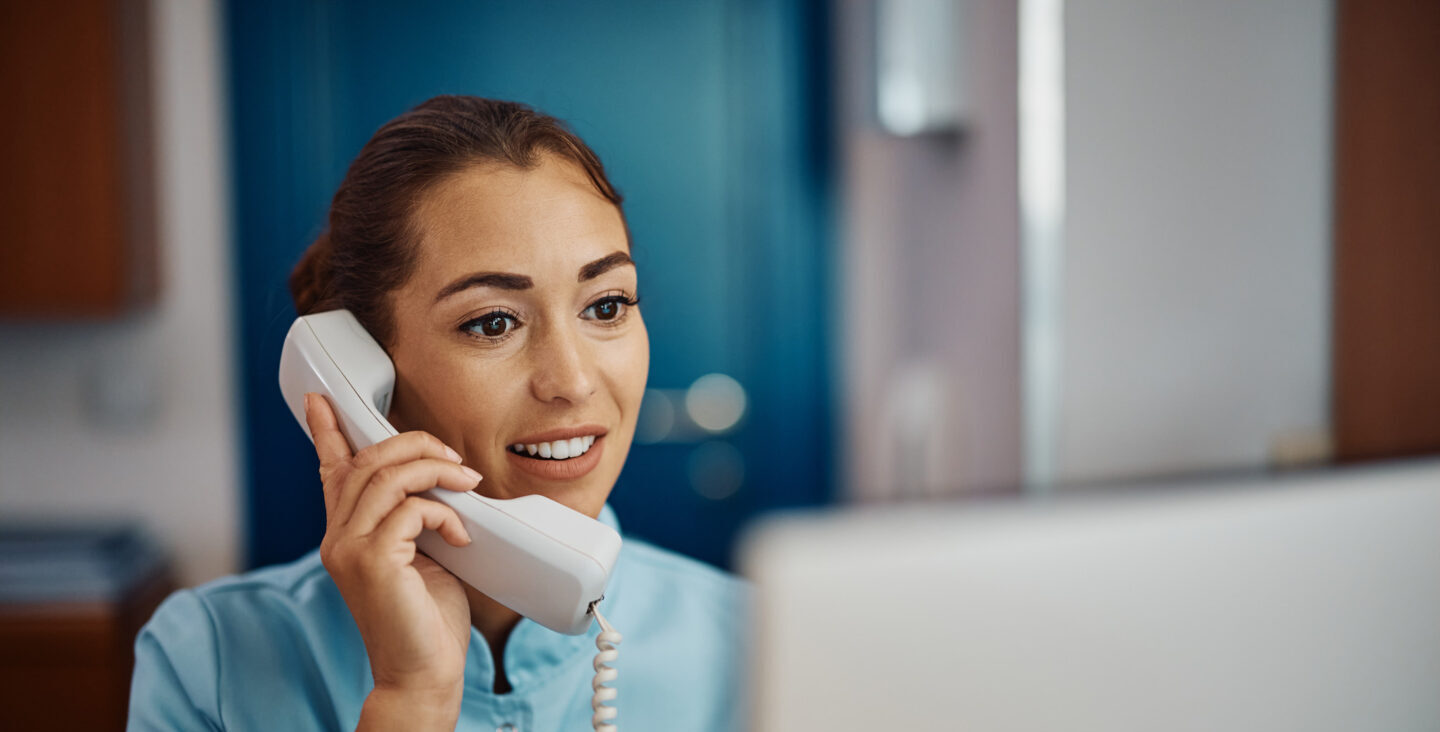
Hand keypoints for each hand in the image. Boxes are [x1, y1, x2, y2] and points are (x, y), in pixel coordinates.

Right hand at [304, 393, 480, 708]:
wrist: (423, 673)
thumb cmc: (426, 619)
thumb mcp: (419, 555)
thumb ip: (412, 518)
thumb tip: (437, 479)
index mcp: (345, 534)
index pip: (332, 472)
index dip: (327, 432)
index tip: (320, 399)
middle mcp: (337, 537)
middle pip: (368, 460)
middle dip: (415, 444)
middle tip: (454, 458)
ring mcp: (349, 548)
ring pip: (387, 475)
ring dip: (435, 470)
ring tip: (466, 483)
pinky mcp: (372, 560)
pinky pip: (410, 507)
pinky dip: (444, 512)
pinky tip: (459, 536)